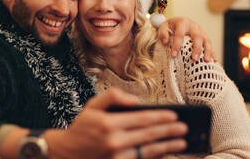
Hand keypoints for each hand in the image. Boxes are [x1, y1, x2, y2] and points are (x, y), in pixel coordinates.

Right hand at [44, 88, 187, 158]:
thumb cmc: (81, 128)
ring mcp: (116, 157)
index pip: (142, 119)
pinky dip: (154, 158)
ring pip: (148, 151)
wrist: (66, 153)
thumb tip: (136, 101)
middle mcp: (114, 142)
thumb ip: (113, 97)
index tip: (174, 116)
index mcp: (108, 124)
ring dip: (167, 147)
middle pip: (148, 135)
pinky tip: (164, 153)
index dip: (160, 117)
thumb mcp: (92, 105)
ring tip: (181, 143)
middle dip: (169, 131)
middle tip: (184, 128)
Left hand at [158, 17, 216, 61]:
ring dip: (207, 51)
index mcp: (182, 22)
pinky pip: (210, 44)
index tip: (174, 55)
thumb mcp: (164, 27)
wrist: (179, 21)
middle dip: (197, 48)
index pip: (180, 34)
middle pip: (197, 36)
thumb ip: (163, 34)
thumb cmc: (170, 27)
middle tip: (194, 59)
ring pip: (206, 40)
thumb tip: (165, 42)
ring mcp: (201, 30)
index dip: (177, 45)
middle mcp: (193, 26)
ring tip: (206, 61)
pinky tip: (214, 60)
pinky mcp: (205, 36)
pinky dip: (213, 52)